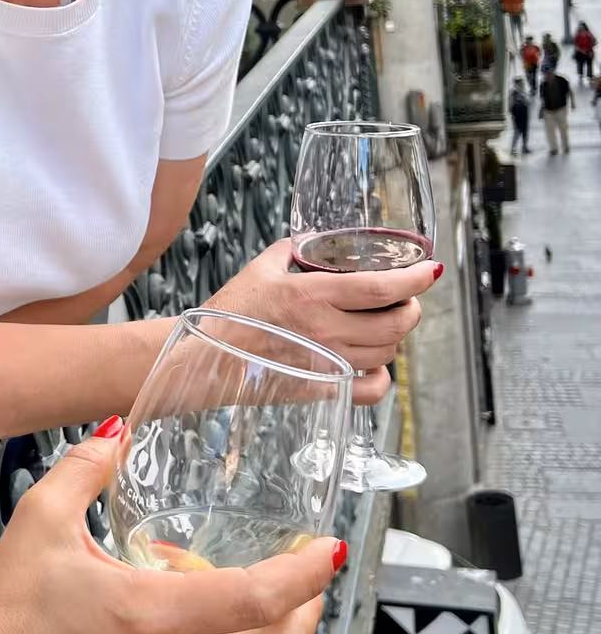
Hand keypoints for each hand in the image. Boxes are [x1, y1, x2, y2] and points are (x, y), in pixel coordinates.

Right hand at [0, 432, 339, 633]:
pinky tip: (172, 628)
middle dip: (306, 612)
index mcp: (148, 614)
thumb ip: (87, 466)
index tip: (330, 550)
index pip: (257, 600)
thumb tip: (118, 428)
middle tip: (308, 577)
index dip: (306, 575)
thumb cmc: (5, 599)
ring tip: (217, 592)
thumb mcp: (42, 517)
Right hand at [212, 238, 437, 402]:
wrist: (205, 358)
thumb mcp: (260, 269)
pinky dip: (382, 377)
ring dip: (395, 336)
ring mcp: (328, 364)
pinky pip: (373, 390)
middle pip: (396, 324)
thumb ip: (293, 250)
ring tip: (382, 323)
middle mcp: (327, 331)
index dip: (414, 280)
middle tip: (405, 297)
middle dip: (411, 308)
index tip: (429, 270)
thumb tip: (315, 243)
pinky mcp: (323, 389)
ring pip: (388, 353)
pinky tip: (371, 363)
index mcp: (313, 296)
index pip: (381, 288)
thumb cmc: (229, 314)